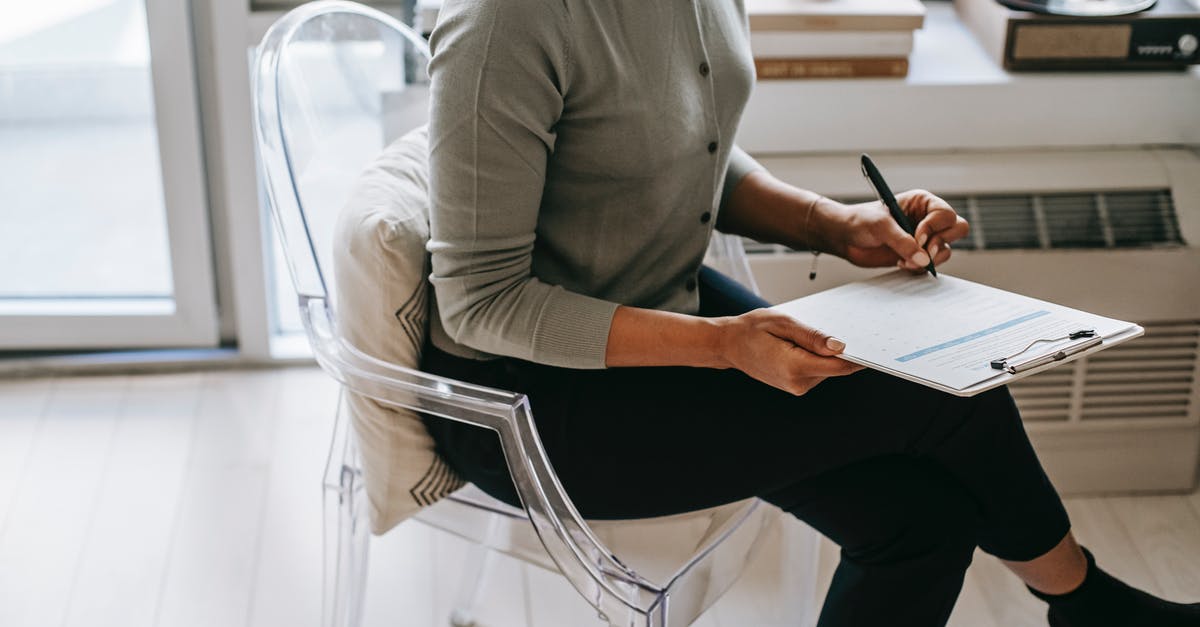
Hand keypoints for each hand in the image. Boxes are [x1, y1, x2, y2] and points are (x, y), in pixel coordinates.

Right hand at [714, 309, 863, 395]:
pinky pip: (817, 370)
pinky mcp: (796, 385)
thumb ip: (813, 336)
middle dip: (842, 350)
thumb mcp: (783, 322)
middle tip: (845, 326)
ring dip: (826, 353)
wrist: (728, 345)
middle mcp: (798, 383)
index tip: (874, 344)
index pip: (839, 365)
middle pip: (835, 368)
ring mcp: (797, 387)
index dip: (859, 356)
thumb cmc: (752, 329)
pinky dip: (818, 357)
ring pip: (827, 369)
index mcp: (794, 367)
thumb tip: (840, 346)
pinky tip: (804, 343)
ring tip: (809, 333)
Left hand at [826, 190, 969, 270]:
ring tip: (903, 260)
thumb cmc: (859, 222)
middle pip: (957, 229)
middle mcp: (927, 219)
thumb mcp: (879, 226)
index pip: (946, 214)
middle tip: (923, 253)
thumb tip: (924, 260)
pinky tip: (900, 263)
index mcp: (922, 202)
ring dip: (929, 259)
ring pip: (946, 250)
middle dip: (941, 243)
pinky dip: (919, 268)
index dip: (934, 228)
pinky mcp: (917, 255)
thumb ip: (902, 241)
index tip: (917, 239)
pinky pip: (932, 264)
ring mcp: (924, 238)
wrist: (845, 238)